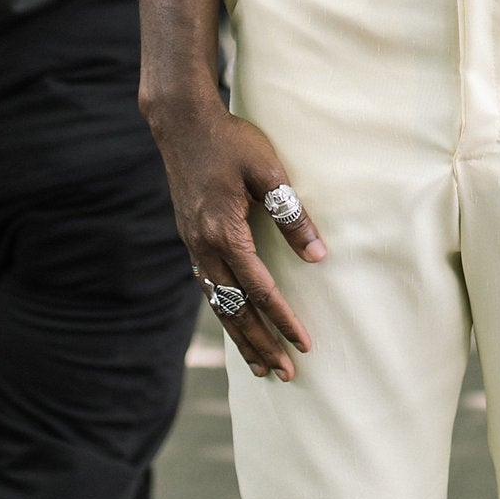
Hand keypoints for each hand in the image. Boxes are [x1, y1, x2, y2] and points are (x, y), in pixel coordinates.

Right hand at [146, 88, 326, 383]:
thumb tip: (318, 256)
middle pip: (235, 309)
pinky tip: (237, 325)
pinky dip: (225, 312)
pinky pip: (208, 287)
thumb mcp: (269, 171)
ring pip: (218, 304)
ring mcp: (193, 245)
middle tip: (285, 375)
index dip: (284, 319)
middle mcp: (203, 247)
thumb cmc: (230, 141)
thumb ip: (293, 215)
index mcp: (223, 232)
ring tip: (262, 367)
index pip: (260, 289)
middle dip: (261, 344)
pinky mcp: (190, 239)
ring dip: (241, 337)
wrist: (181, 123)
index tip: (305, 345)